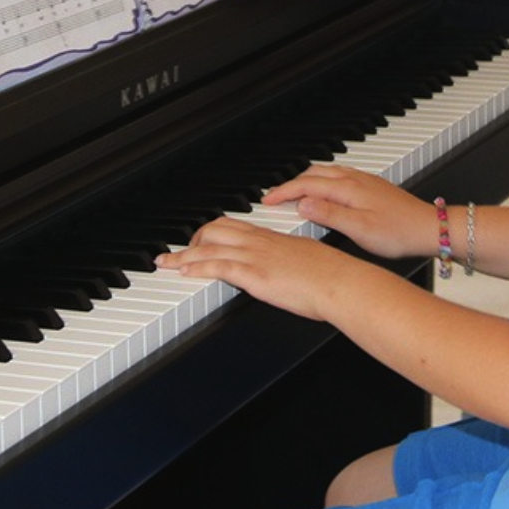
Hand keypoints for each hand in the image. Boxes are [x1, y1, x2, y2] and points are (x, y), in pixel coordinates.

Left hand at [157, 215, 365, 320]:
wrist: (342, 282)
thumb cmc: (332, 276)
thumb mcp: (307, 260)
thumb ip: (291, 261)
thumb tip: (287, 268)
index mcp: (273, 237)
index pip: (234, 226)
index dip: (212, 231)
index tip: (199, 239)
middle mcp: (260, 242)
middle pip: (215, 229)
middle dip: (192, 240)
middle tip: (179, 253)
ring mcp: (256, 257)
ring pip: (209, 246)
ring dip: (182, 255)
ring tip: (166, 263)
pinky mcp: (254, 274)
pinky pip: (216, 265)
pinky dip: (195, 267)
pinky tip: (183, 272)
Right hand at [264, 164, 434, 259]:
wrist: (428, 228)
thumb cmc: (399, 233)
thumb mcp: (359, 230)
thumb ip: (329, 215)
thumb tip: (303, 205)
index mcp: (348, 189)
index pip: (306, 185)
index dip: (283, 192)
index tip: (267, 200)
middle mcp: (355, 180)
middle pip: (313, 175)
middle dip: (291, 184)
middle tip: (276, 198)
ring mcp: (364, 181)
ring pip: (326, 173)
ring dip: (306, 181)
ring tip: (295, 194)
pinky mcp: (372, 186)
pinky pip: (339, 176)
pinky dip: (323, 181)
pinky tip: (326, 192)